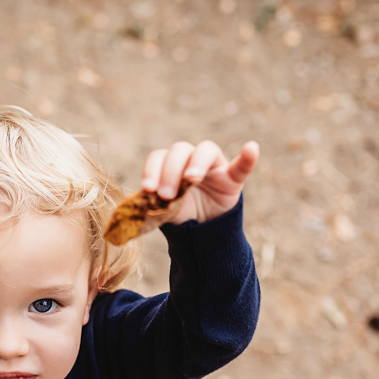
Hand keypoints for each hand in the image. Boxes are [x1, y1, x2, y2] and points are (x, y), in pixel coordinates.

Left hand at [141, 140, 258, 223]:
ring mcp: (213, 165)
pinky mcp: (232, 177)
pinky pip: (241, 165)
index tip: (147, 189)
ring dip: (197, 163)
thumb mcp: (162, 211)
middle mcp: (190, 158)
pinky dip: (248, 157)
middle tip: (166, 194)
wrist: (202, 229)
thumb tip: (127, 216)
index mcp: (169, 164)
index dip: (151, 170)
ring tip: (192, 179)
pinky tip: (251, 148)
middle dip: (170, 171)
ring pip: (205, 151)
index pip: (158, 157)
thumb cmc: (179, 213)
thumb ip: (149, 207)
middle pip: (179, 151)